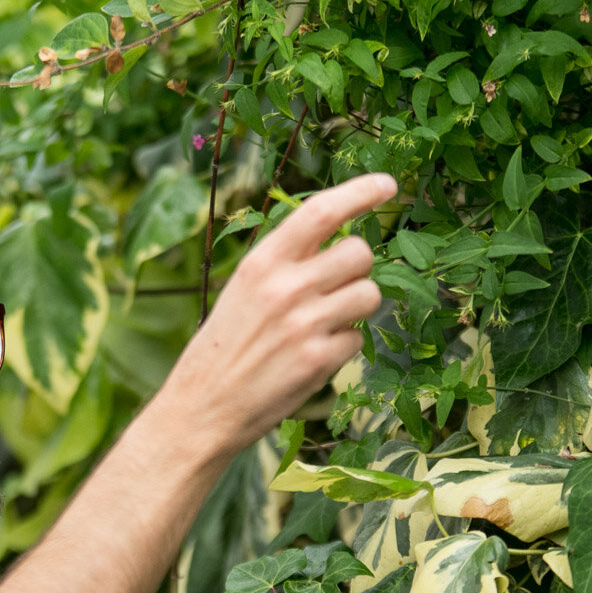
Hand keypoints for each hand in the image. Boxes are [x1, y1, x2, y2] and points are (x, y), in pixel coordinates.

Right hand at [160, 173, 396, 453]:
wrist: (203, 406)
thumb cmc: (225, 345)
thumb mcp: (244, 289)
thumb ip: (286, 263)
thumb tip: (339, 240)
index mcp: (262, 262)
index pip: (320, 211)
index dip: (360, 192)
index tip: (388, 185)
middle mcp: (285, 287)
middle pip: (359, 253)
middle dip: (358, 267)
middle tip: (337, 286)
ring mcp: (305, 325)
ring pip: (369, 295)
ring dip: (356, 307)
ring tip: (323, 324)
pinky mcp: (318, 361)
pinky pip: (358, 338)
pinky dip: (343, 346)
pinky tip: (312, 356)